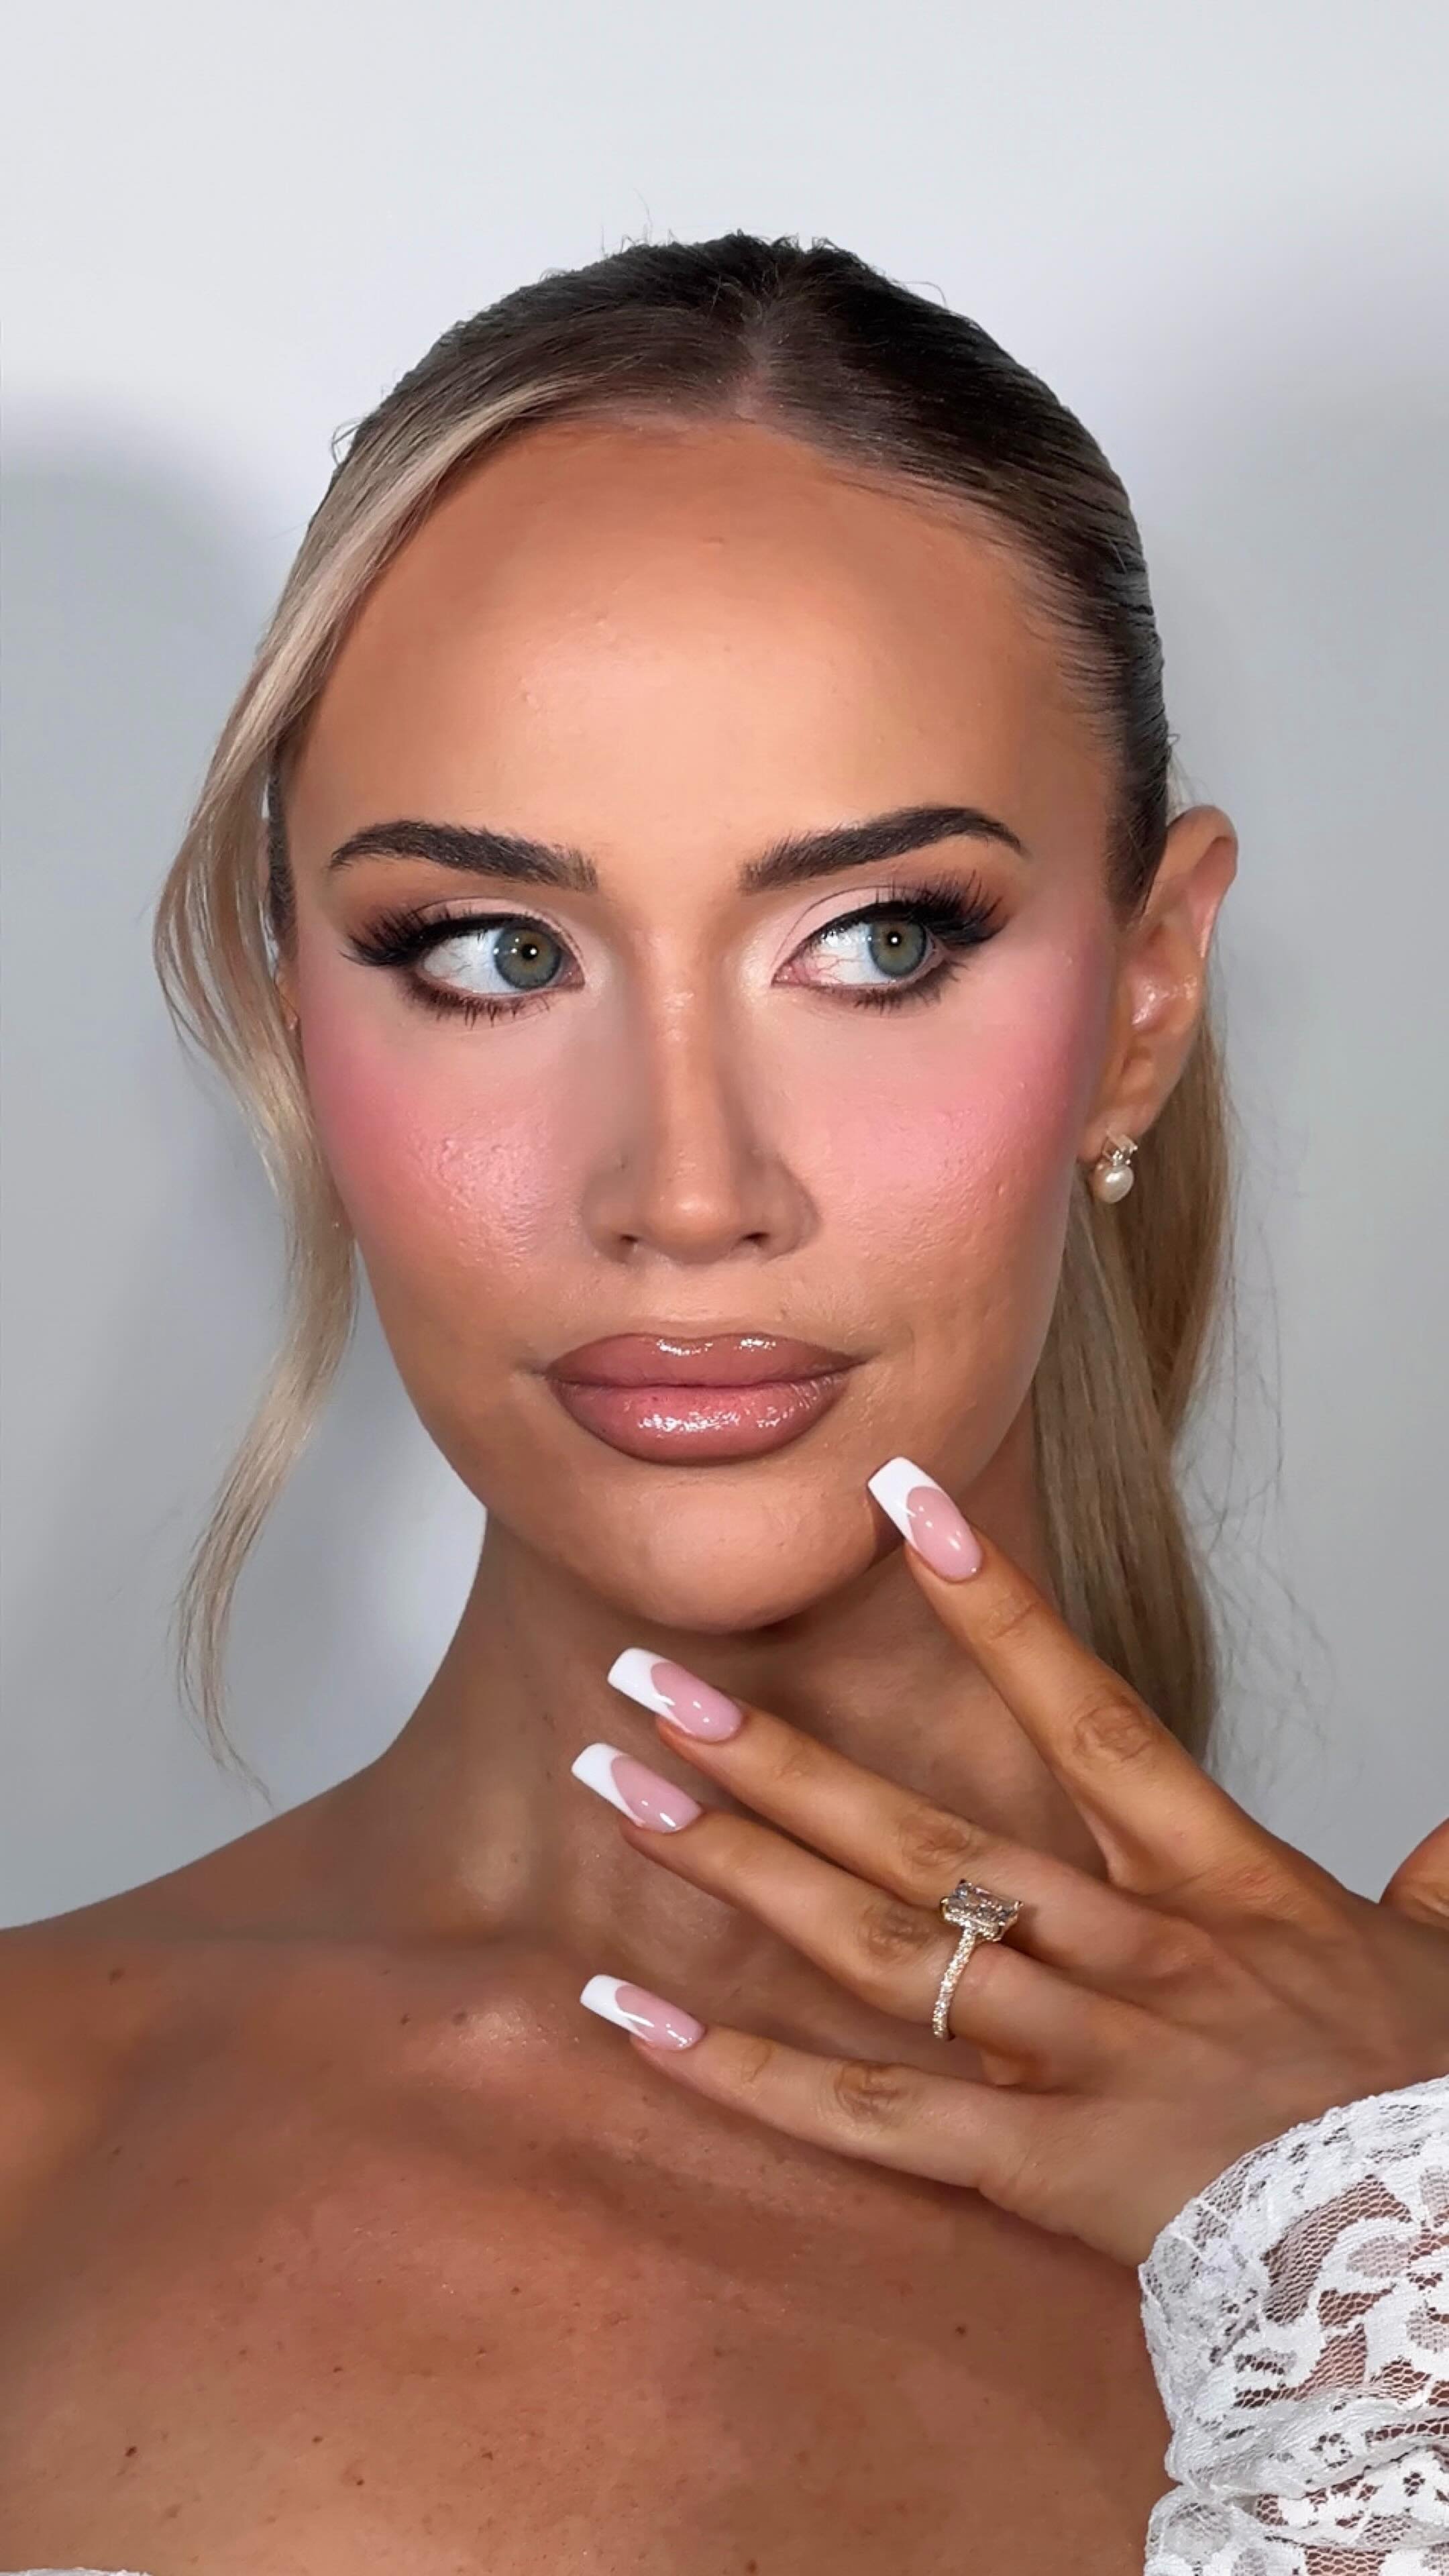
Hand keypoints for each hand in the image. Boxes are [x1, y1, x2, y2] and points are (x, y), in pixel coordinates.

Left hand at [575, 1459, 1448, 2266]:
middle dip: (778, 1752)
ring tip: (621, 1788)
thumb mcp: (1444, 1973)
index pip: (1085, 1712)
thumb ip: (1435, 1889)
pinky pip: (868, 2118)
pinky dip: (743, 2072)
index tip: (901, 1499)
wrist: (1448, 2263)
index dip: (992, 1604)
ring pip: (876, 1943)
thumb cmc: (1438, 2113)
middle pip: (926, 1829)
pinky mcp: (1045, 2170)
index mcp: (1219, 1882)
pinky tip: (631, 2015)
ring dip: (737, 1865)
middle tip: (647, 1678)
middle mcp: (1130, 1949)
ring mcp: (1080, 2056)